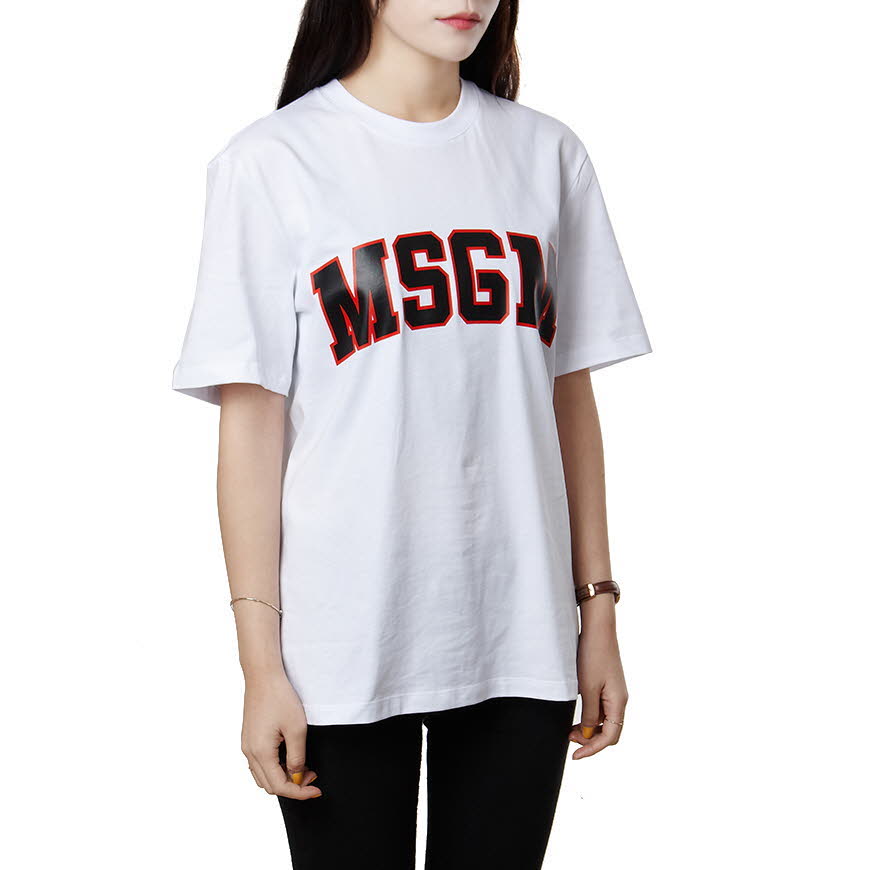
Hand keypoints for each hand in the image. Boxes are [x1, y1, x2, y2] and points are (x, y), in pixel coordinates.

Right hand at [241, 671, 321, 798]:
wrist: (263, 676)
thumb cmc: (280, 697)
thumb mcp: (296, 728)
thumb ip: (297, 756)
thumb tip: (298, 776)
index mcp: (261, 753)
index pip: (279, 786)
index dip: (299, 792)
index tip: (316, 790)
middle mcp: (249, 753)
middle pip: (269, 785)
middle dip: (293, 786)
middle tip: (313, 777)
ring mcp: (247, 746)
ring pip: (263, 776)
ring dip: (283, 778)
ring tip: (304, 767)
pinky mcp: (249, 738)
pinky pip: (259, 764)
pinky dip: (274, 768)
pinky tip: (289, 758)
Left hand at [568, 621, 627, 759]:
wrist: (598, 630)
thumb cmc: (593, 656)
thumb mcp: (587, 688)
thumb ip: (590, 714)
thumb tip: (589, 734)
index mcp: (618, 703)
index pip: (610, 737)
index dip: (592, 749)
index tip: (575, 755)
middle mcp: (620, 700)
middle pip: (610, 732)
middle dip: (590, 740)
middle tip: (569, 738)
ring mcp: (615, 693)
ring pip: (605, 721)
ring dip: (589, 729)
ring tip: (570, 729)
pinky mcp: (609, 686)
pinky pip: (602, 709)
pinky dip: (591, 717)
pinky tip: (578, 716)